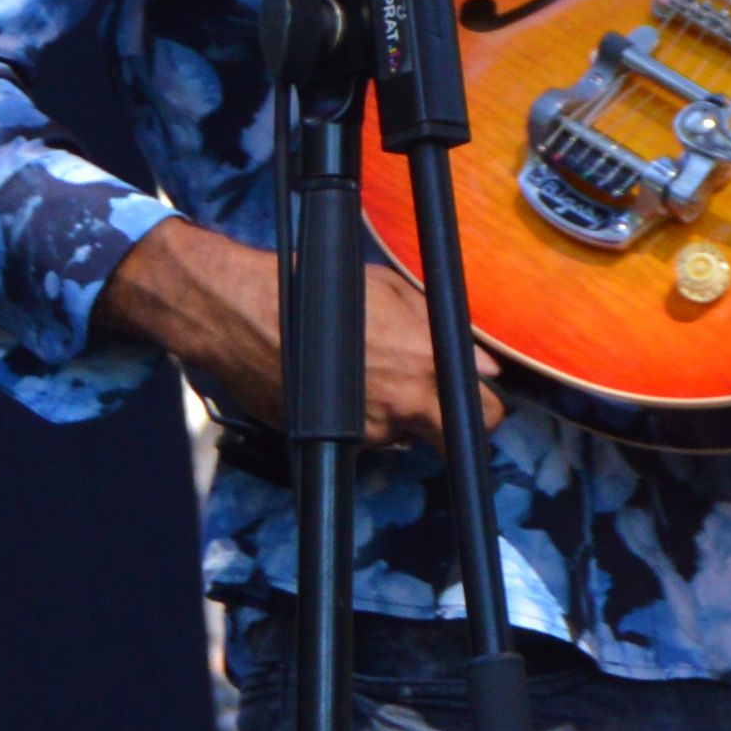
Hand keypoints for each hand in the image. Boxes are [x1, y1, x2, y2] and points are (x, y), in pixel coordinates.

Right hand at [98, 219, 497, 447]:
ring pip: (405, 435)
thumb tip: (482, 361)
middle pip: (454, 439)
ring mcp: (365, 432)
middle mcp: (400, 408)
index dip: (487, 403)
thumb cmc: (316, 289)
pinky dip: (364, 416)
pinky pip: (366, 435)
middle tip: (441, 400)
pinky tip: (344, 382)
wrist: (243, 315)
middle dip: (455, 424)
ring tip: (371, 371)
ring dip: (400, 412)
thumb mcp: (392, 291)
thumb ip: (441, 328)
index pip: (486, 411)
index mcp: (424, 366)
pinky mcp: (333, 442)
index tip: (479, 394)